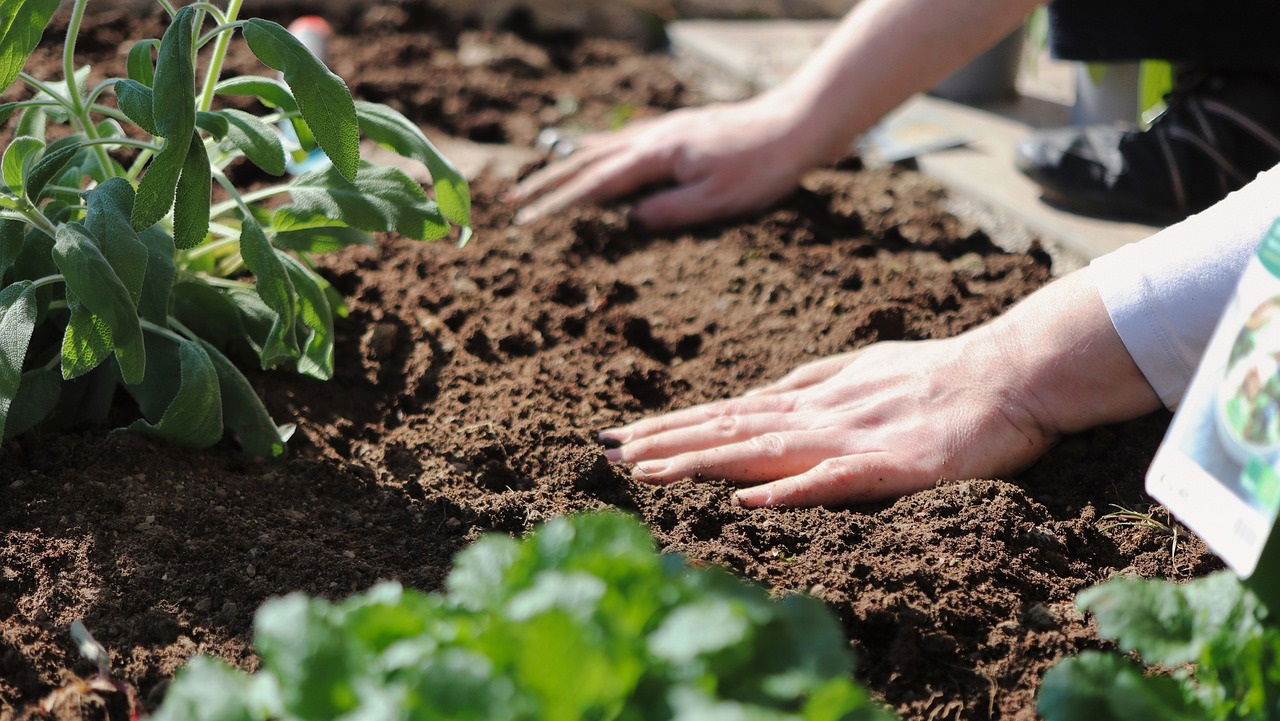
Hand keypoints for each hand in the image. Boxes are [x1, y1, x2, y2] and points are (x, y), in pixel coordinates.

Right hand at [508, 94, 823, 228]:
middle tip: (512, 201)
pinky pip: (624, 140)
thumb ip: (671, 211)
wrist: (796, 125)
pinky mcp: (677, 130)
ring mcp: (664, 131)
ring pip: (603, 147)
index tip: (527, 221)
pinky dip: (598, 149)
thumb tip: (631, 221)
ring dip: (566, 165)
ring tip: (538, 178)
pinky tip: (593, 153)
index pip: (596, 185)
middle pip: (587, 162)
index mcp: (657, 157)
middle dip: (547, 183)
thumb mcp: (718, 200)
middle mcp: (653, 138)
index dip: (558, 205)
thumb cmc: (762, 167)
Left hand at [598, 331, 1057, 507]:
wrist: (1013, 372)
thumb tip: (760, 395)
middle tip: (606, 453)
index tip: (620, 437)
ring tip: (648, 472)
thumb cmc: (939, 373)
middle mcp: (820, 414)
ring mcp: (854, 437)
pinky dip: (790, 489)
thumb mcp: (862, 370)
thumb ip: (811, 383)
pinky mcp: (895, 465)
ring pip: (764, 450)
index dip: (672, 426)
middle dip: (666, 442)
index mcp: (813, 398)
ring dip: (703, 461)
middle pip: (730, 429)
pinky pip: (835, 479)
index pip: (727, 414)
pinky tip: (748, 499)